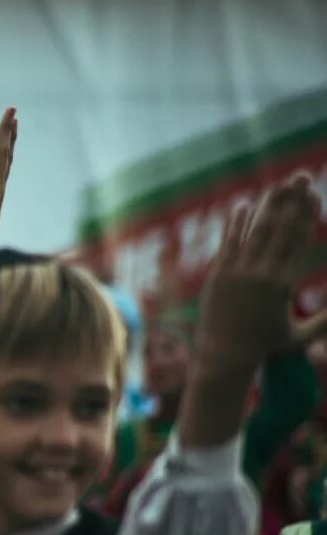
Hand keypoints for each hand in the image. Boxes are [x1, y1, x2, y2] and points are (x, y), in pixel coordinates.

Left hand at [193, 174, 321, 371]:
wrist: (223, 357)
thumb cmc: (265, 347)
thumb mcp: (301, 336)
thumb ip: (326, 320)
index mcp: (283, 285)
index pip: (298, 241)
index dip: (306, 215)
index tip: (314, 195)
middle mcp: (260, 274)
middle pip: (279, 229)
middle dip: (292, 201)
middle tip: (301, 177)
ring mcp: (236, 273)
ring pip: (254, 231)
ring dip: (267, 205)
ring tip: (278, 184)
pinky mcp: (217, 275)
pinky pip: (228, 243)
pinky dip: (236, 224)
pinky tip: (244, 206)